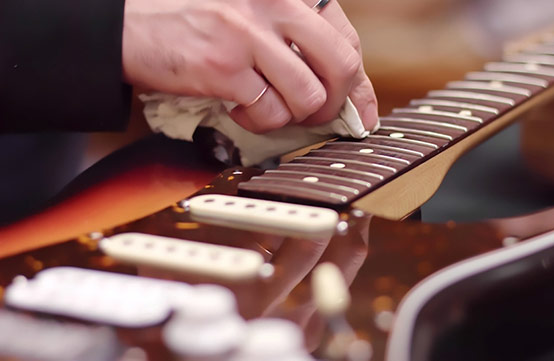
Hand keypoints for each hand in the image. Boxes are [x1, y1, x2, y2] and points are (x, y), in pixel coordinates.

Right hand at [122, 0, 377, 132]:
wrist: (129, 25)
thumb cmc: (196, 23)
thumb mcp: (254, 16)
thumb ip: (298, 42)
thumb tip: (348, 92)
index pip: (347, 38)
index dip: (359, 84)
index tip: (360, 112)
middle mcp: (275, 3)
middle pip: (342, 66)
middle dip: (335, 103)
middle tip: (314, 115)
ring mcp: (250, 34)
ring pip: (307, 96)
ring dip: (289, 115)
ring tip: (264, 105)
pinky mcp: (225, 66)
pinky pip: (267, 112)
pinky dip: (256, 120)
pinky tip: (236, 105)